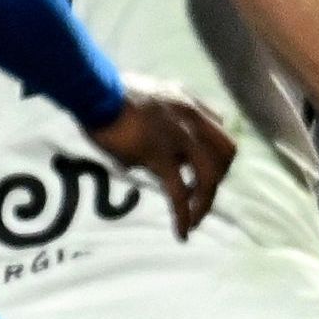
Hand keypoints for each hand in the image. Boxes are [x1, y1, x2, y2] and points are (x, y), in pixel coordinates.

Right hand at [89, 76, 237, 238]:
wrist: (92, 87)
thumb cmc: (105, 91)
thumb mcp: (143, 94)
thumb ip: (156, 115)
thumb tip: (150, 144)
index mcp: (187, 101)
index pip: (220, 126)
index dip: (215, 151)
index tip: (202, 166)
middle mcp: (190, 118)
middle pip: (226, 153)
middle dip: (218, 178)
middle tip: (201, 196)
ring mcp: (178, 137)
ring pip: (208, 177)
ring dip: (205, 203)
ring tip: (194, 221)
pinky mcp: (159, 155)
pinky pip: (179, 192)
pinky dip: (183, 215)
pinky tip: (182, 231)